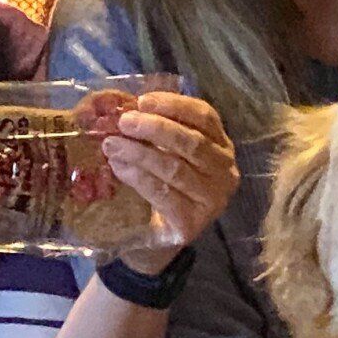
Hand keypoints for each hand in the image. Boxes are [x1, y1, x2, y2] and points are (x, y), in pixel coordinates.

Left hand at [96, 91, 238, 274]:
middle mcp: (225, 172)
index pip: (205, 117)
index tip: (143, 100)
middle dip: (155, 128)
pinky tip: (119, 168)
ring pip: (175, 168)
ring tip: (112, 145)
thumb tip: (122, 105)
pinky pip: (164, 194)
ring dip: (140, 153)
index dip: (175, 105)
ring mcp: (213, 201)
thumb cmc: (160, 184)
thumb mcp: (162, 151)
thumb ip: (153, 128)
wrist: (156, 237)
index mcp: (221, 146)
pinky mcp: (193, 224)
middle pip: (191, 142)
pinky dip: (139, 178)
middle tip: (124, 122)